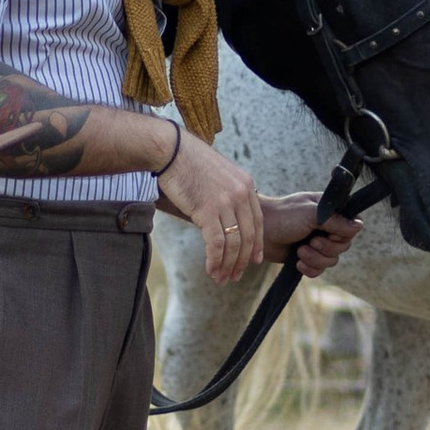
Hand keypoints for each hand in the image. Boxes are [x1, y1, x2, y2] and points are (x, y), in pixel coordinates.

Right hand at [158, 127, 267, 284]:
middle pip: (248, 236)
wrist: (170, 150)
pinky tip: (211, 270)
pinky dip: (215, 260)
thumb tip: (225, 215)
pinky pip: (216, 244)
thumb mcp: (218, 174)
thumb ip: (227, 193)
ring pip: (233, 244)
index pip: (258, 221)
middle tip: (235, 276)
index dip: (256, 244)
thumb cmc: (188, 161)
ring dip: (228, 265)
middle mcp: (241, 194)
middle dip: (242, 261)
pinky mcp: (207, 211)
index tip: (254, 260)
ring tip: (221, 279)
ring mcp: (225, 203)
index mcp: (246, 185)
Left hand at [262, 196, 361, 274]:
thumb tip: (360, 225)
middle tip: (311, 241)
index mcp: (330, 212)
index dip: (342, 234)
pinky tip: (298, 262)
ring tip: (300, 251)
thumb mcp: (312, 214)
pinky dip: (310, 268)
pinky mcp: (307, 257)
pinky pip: (319, 270)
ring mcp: (317, 243)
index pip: (352, 226)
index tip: (328, 232)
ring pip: (331, 260)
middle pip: (343, 246)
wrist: (259, 231)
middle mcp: (326, 227)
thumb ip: (336, 220)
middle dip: (326, 248)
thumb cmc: (283, 216)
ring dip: (316, 258)